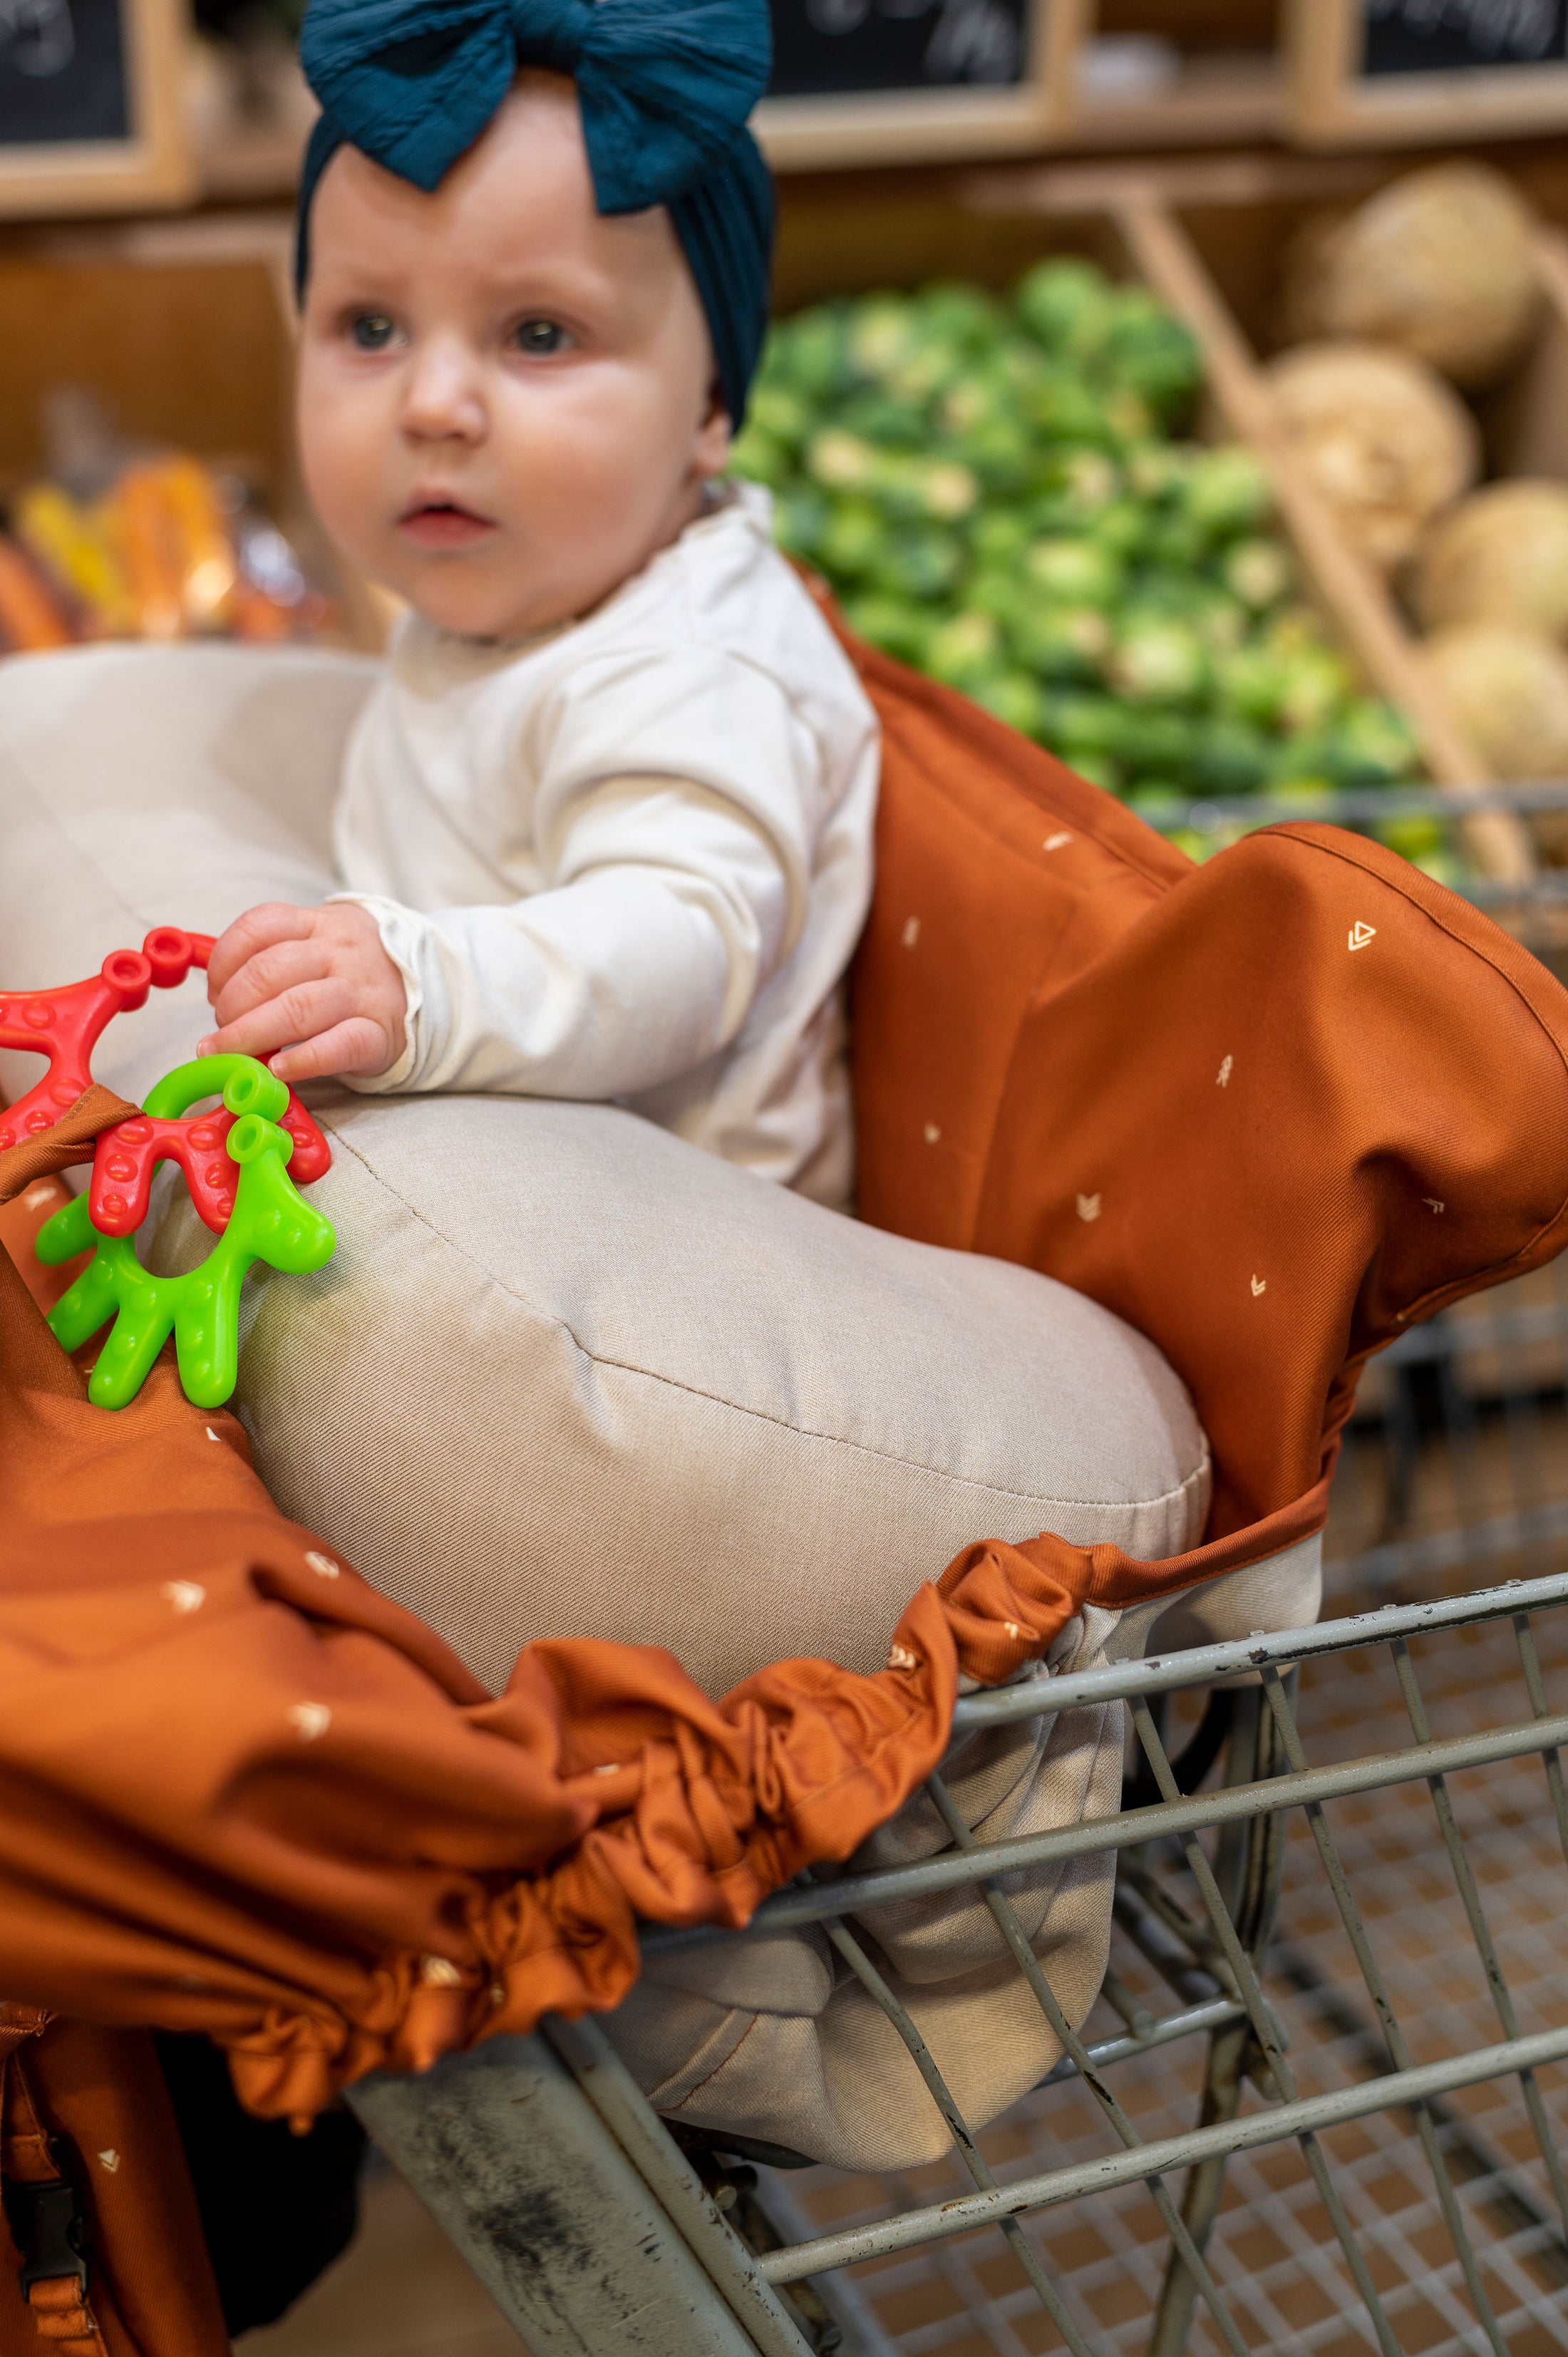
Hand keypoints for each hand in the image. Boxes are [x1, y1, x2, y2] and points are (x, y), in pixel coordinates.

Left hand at [199, 902, 406, 1085]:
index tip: (213, 993)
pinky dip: (302, 1059)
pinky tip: (278, 1069)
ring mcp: (361, 991)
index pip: (259, 927)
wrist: (432, 987)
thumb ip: (274, 956)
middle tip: (219, 1034)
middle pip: (270, 971)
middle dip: (231, 1005)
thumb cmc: (355, 971)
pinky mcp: (379, 1032)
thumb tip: (216, 992)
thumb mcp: (322, 941)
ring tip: (229, 1054)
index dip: (223, 962)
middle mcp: (339, 952)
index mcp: (318, 924)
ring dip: (251, 1033)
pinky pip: (338, 1045)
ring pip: (297, 1007)